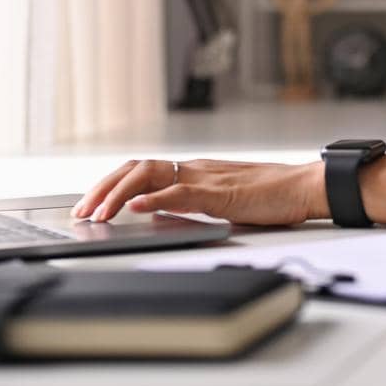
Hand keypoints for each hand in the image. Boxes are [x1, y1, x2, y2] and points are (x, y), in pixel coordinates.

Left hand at [72, 158, 328, 225]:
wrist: (304, 186)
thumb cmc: (271, 196)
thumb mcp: (221, 201)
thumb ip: (191, 205)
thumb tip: (158, 216)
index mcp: (193, 171)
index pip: (140, 170)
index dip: (110, 184)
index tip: (89, 203)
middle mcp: (194, 168)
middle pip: (135, 168)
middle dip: (102, 189)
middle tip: (81, 211)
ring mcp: (206, 178)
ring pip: (149, 176)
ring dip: (118, 193)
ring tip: (97, 212)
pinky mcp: (221, 193)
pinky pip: (181, 192)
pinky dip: (154, 199)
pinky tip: (136, 209)